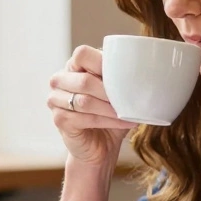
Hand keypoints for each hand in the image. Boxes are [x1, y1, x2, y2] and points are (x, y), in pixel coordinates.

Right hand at [48, 46, 137, 166]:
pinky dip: (108, 121)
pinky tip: (125, 122)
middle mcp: (60, 80)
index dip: (102, 62)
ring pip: (85, 101)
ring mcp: (56, 100)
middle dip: (110, 91)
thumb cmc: (110, 114)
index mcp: (73, 66)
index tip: (123, 75)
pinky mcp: (59, 120)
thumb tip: (144, 72)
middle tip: (130, 99)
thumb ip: (122, 79)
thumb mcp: (117, 92)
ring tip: (129, 112)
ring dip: (110, 108)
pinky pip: (85, 118)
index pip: (82, 54)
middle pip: (84, 80)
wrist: (101, 146)